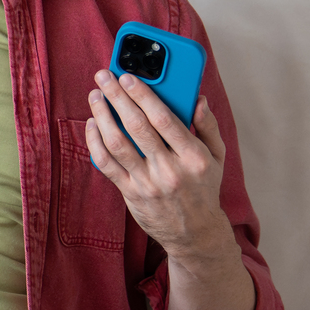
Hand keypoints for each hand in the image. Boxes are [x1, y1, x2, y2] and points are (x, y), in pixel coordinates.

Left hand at [84, 70, 234, 262]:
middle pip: (137, 126)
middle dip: (117, 97)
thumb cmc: (204, 187)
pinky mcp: (130, 193)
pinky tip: (92, 124)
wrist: (194, 233)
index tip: (128, 76)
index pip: (164, 119)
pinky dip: (95, 142)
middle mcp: (170, 170)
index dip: (143, 95)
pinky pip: (106, 164)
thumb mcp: (217, 156)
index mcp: (194, 156)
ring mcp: (148, 183)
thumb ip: (208, 125)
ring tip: (95, 95)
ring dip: (102, 116)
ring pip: (117, 144)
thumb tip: (197, 98)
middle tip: (104, 76)